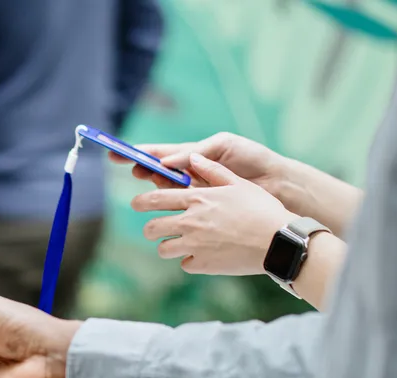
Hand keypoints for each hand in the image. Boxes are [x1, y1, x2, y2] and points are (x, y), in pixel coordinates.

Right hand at [112, 132, 290, 196]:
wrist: (277, 183)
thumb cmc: (253, 160)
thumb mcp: (224, 145)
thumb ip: (196, 153)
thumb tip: (166, 162)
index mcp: (193, 157)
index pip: (159, 154)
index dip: (139, 154)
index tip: (119, 154)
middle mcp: (190, 176)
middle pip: (157, 175)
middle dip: (142, 171)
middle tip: (133, 170)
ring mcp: (195, 195)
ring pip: (166, 195)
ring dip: (156, 191)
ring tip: (155, 185)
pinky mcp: (204, 212)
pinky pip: (181, 213)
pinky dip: (171, 211)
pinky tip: (167, 209)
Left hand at [131, 154, 295, 275]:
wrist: (277, 241)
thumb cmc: (261, 209)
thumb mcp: (239, 184)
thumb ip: (212, 171)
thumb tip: (193, 160)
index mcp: (198, 199)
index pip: (156, 199)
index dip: (142, 201)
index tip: (136, 203)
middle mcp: (190, 222)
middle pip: (152, 227)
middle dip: (150, 228)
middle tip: (154, 229)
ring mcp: (194, 245)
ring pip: (163, 249)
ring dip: (168, 246)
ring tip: (177, 244)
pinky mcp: (202, 264)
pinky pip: (185, 263)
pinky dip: (190, 260)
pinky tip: (202, 256)